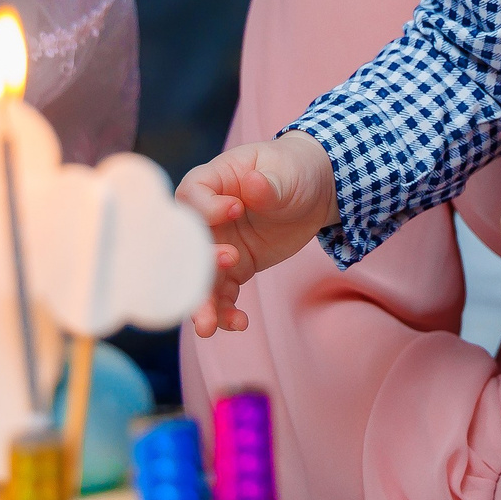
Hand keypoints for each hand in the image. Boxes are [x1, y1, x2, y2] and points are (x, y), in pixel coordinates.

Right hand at [177, 132, 337, 335]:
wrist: (313, 192)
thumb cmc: (292, 170)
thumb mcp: (285, 172)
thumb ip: (268, 184)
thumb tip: (253, 186)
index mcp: (212, 182)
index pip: (192, 196)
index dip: (207, 207)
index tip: (236, 209)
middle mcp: (206, 217)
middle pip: (187, 244)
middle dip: (193, 266)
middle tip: (214, 276)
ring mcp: (218, 244)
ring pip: (201, 277)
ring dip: (202, 303)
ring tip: (206, 328)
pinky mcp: (235, 267)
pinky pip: (223, 293)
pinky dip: (226, 311)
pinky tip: (239, 323)